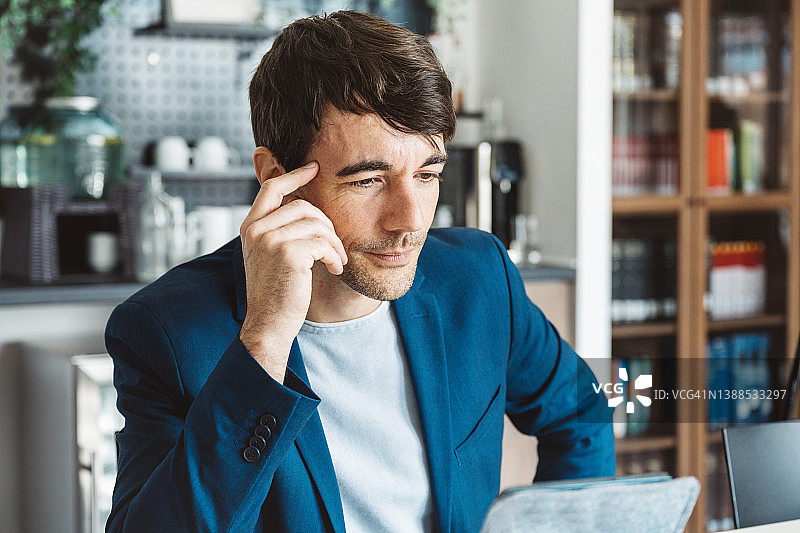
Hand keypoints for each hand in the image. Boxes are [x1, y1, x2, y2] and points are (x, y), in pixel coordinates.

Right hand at [238, 161, 346, 381]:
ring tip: (337, 260)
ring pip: (317, 223)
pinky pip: (324, 242)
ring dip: (335, 242)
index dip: (294, 175)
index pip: (272, 188)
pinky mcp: (288, 253)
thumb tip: (306, 206)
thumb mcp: (270, 256)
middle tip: (335, 246)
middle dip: (327, 224)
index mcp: (250, 227)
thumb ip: (279, 230)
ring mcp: (270, 240)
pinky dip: (334, 256)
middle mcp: (256, 229)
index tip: (314, 168)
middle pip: (303, 205)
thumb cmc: (275, 293)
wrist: (269, 324)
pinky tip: (333, 269)